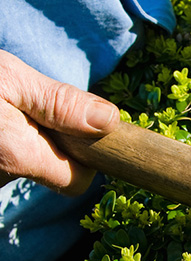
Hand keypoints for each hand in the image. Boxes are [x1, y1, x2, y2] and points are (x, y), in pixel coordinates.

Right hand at [0, 50, 119, 194]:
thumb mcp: (10, 78)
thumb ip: (59, 102)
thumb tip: (110, 121)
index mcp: (19, 157)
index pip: (77, 182)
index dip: (82, 156)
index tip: (72, 128)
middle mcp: (0, 179)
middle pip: (49, 171)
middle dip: (47, 142)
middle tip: (25, 109)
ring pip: (23, 167)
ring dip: (21, 142)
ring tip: (4, 111)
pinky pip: (1, 164)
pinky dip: (3, 145)